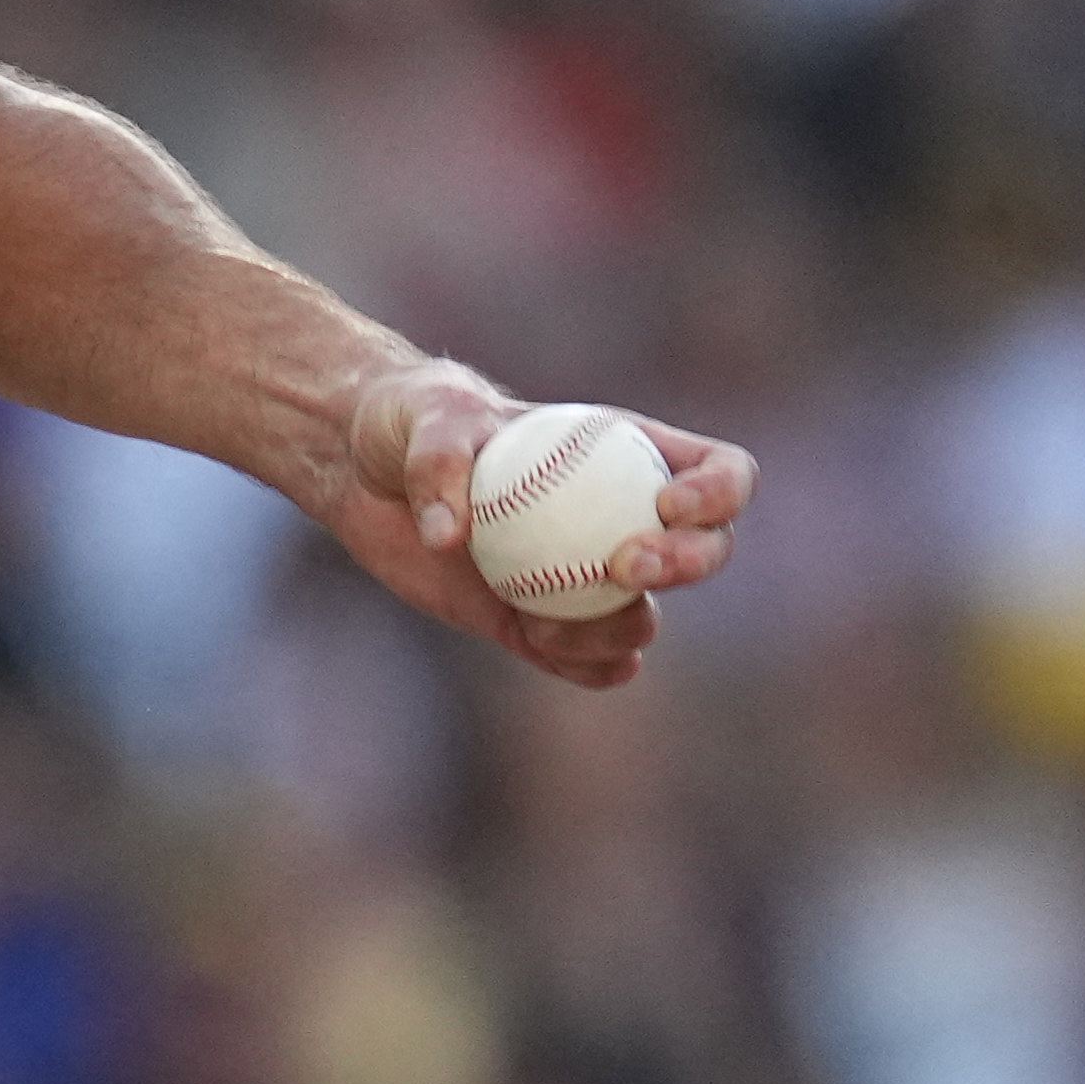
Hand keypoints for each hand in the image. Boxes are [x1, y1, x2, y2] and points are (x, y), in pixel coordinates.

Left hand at [325, 362, 750, 691]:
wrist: (364, 474)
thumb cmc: (410, 420)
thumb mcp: (424, 416)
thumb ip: (439, 460)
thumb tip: (450, 536)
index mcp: (627, 454)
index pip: (719, 472)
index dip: (718, 494)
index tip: (665, 506)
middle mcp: (621, 517)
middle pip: (705, 551)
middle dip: (685, 564)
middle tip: (622, 565)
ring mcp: (584, 575)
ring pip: (642, 617)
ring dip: (616, 630)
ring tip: (544, 621)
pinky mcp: (535, 622)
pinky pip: (585, 660)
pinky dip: (582, 667)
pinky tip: (546, 651)